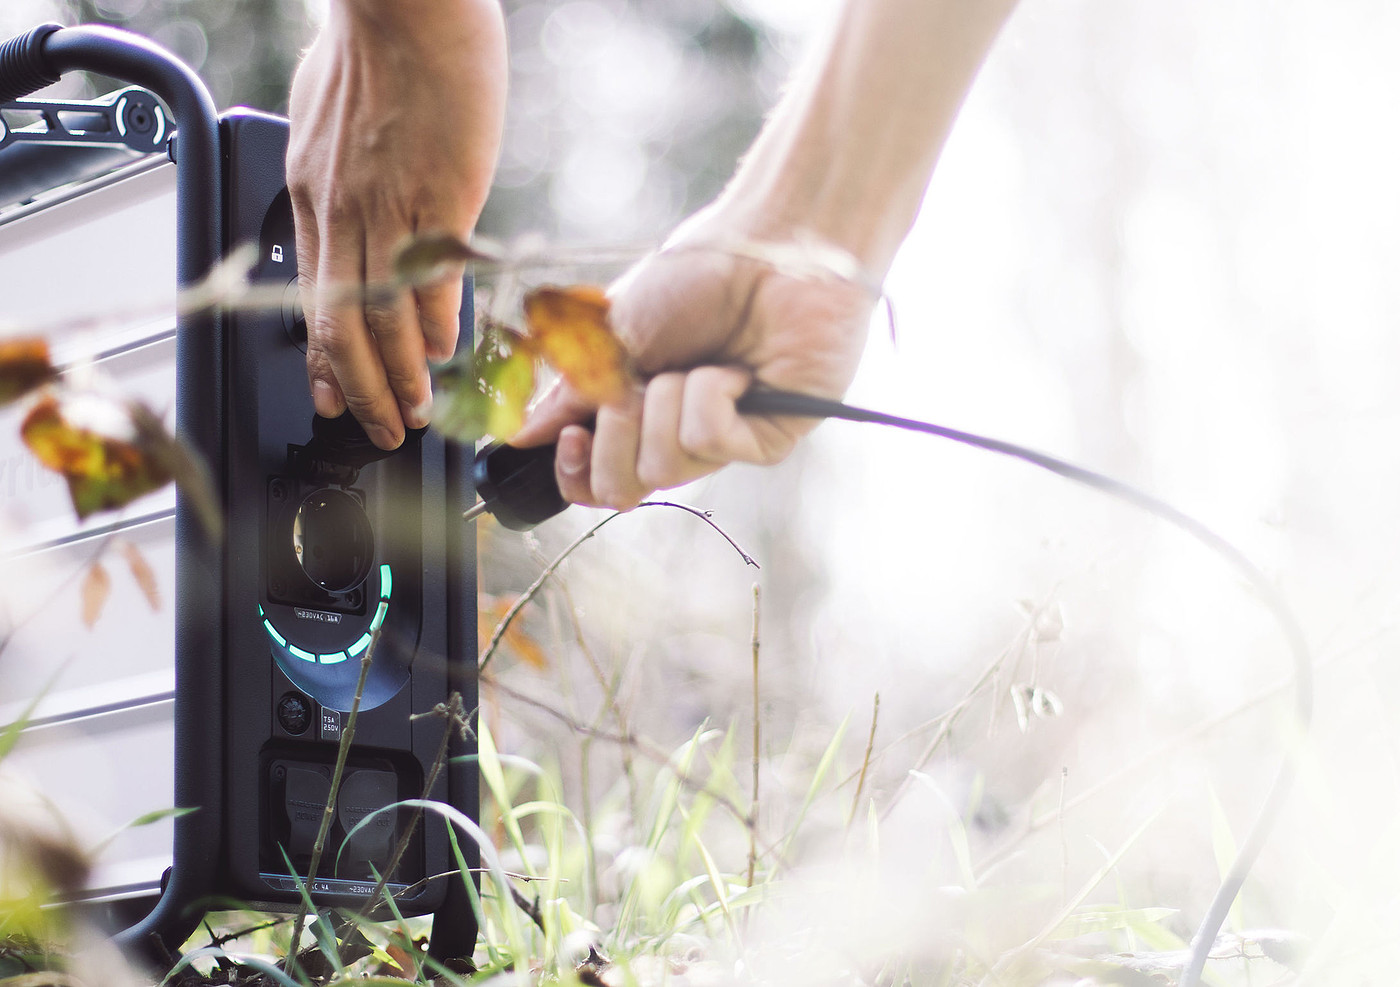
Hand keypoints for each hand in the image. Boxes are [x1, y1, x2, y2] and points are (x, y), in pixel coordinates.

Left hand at [287, 0, 505, 449]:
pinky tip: (447, 353)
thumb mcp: (326, 110)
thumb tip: (351, 194)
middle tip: (381, 429)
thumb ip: (335, 165)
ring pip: (383, 321)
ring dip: (400, 377)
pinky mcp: (440, 201)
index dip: (320, 358)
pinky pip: (432, 283)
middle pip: (341, 327)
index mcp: (312, 190)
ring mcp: (389, 211)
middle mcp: (341, 212)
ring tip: (416, 412)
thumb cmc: (376, 41)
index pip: (312, 297)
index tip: (327, 396)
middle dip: (359, 392)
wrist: (409, 2)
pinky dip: (438, 327)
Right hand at [509, 214, 874, 509]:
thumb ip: (572, 392)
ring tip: (700, 361)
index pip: (597, 481)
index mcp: (639, 413)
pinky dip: (709, 395)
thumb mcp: (615, 333)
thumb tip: (525, 434)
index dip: (574, 474)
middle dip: (615, 434)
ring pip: (663, 465)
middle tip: (637, 385)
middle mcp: (678, 435)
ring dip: (665, 401)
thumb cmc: (697, 274)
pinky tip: (739, 369)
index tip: (572, 434)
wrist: (766, 241)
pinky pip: (707, 441)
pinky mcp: (769, 441)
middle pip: (622, 489)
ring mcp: (726, 442)